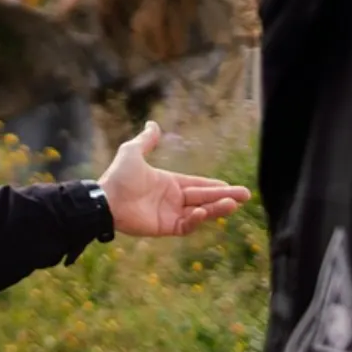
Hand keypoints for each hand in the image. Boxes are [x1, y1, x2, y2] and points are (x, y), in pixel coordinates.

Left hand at [97, 121, 250, 237]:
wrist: (105, 199)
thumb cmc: (118, 176)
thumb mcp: (132, 152)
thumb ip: (146, 141)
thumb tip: (152, 124)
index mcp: (169, 183)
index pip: (197, 184)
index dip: (214, 186)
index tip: (230, 186)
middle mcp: (172, 199)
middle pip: (204, 198)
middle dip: (225, 197)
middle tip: (246, 195)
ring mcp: (170, 214)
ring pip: (200, 212)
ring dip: (216, 209)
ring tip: (233, 205)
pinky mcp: (165, 227)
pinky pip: (186, 225)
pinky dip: (196, 220)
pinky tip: (202, 212)